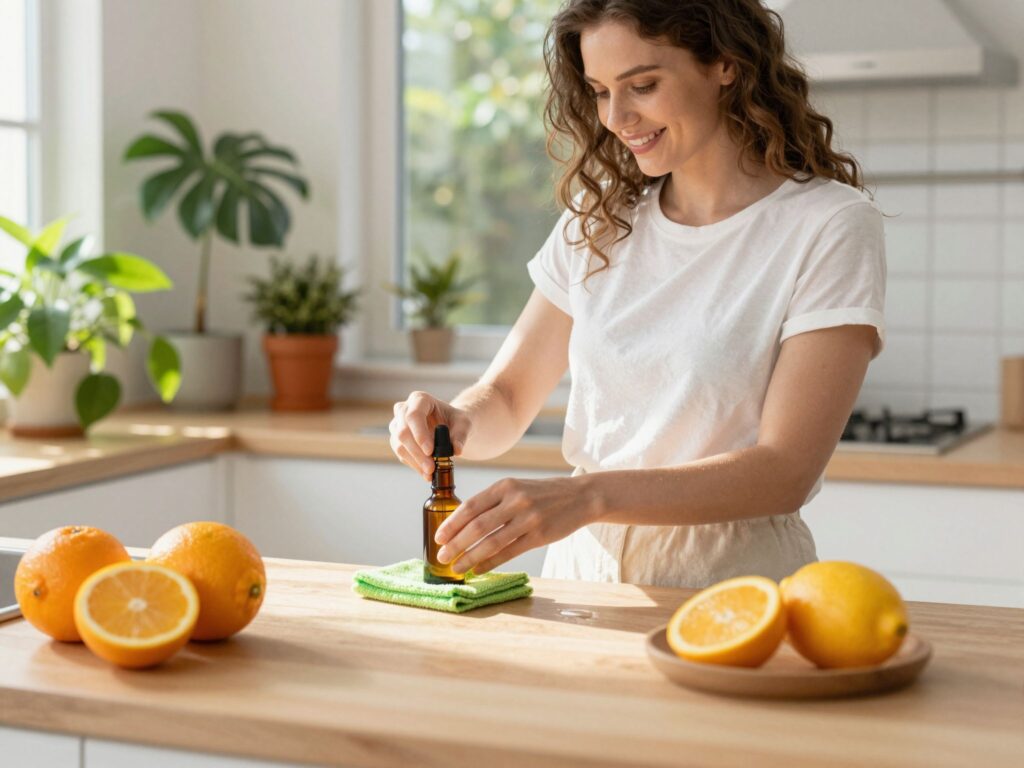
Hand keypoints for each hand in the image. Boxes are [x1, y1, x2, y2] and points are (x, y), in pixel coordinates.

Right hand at [389, 391, 471, 480]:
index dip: (419, 434)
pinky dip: (414, 465)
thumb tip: (456, 450)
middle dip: (417, 452)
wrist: (450, 427)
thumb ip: (461, 435)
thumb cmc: (456, 421)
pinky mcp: (397, 440)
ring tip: (430, 472)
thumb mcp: (464, 424)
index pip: (414, 415)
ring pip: (399, 445)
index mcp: (420, 400)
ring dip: (414, 461)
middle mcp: (404, 409)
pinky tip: (426, 473)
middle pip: (403, 431)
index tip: (430, 451)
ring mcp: (397, 425)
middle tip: (431, 467)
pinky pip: (401, 454)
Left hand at [434, 476, 595, 574]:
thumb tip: (463, 523)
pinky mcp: (539, 536)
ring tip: (455, 567)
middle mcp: (515, 500)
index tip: (438, 536)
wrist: (580, 496)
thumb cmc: (543, 494)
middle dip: (455, 543)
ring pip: (491, 541)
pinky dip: (490, 562)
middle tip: (441, 556)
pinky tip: (478, 569)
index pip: (471, 506)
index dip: (452, 523)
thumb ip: (493, 501)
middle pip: (477, 526)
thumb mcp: (517, 488)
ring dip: (469, 557)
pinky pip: (509, 552)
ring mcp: (528, 518)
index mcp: (505, 486)